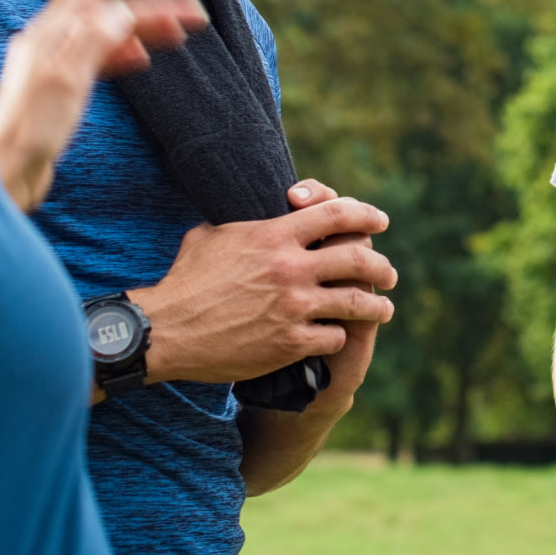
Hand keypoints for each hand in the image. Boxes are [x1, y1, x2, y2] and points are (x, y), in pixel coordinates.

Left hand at [0, 0, 207, 209]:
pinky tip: (144, 59)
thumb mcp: (66, 82)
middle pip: (105, 6)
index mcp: (48, 31)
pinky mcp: (61, 86)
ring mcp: (55, 62)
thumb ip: (93, 41)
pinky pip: (101, 56)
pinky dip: (126, 51)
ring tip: (178, 34)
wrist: (8, 171)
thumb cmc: (31, 130)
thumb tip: (121, 9)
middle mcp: (49, 39)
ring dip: (143, 28)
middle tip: (189, 8)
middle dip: (148, 2)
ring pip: (107, 31)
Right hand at [132, 197, 398, 386]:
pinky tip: (340, 337)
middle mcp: (291, 269)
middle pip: (358, 258)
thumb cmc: (184, 281)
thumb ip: (244, 224)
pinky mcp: (290, 342)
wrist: (166, 331)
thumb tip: (255, 211)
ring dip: (377, 306)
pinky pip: (335, 337)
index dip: (365, 215)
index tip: (380, 220)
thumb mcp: (210, 236)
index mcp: (274, 236)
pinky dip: (340, 336)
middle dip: (381, 265)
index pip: (336, 215)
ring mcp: (294, 307)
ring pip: (357, 302)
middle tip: (389, 272)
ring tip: (384, 309)